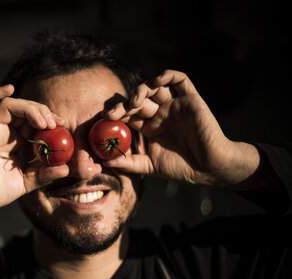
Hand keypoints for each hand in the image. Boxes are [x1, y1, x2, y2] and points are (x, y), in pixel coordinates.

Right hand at [0, 85, 68, 215]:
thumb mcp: (27, 183)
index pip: (37, 122)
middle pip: (26, 110)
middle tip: (55, 123)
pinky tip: (9, 88)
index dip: (50, 119)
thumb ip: (45, 175)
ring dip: (29, 108)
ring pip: (11, 105)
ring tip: (42, 122)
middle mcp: (6, 132)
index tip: (63, 124)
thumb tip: (67, 170)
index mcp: (18, 142)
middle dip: (43, 112)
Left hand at [103, 70, 259, 186]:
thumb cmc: (182, 169)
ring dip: (142, 89)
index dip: (116, 113)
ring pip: (156, 87)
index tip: (104, 118)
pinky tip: (158, 80)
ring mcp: (176, 105)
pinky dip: (169, 75)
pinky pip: (181, 80)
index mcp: (150, 126)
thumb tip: (105, 161)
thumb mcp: (149, 166)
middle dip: (124, 104)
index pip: (129, 114)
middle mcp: (162, 113)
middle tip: (113, 113)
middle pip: (139, 100)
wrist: (210, 169)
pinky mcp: (191, 99)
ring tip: (134, 102)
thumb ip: (128, 163)